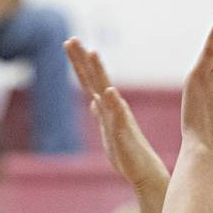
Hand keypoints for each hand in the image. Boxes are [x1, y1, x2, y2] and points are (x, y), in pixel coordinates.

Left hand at [65, 39, 168, 190]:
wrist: (144, 173)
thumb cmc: (127, 154)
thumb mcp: (108, 132)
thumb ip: (101, 115)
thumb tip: (93, 102)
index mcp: (106, 108)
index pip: (89, 81)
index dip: (78, 63)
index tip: (69, 42)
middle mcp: (113, 108)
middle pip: (95, 79)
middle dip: (83, 59)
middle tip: (71, 39)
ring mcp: (119, 118)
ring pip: (107, 91)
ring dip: (100, 72)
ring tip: (92, 52)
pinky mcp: (125, 133)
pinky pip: (119, 116)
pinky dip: (114, 103)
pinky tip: (109, 92)